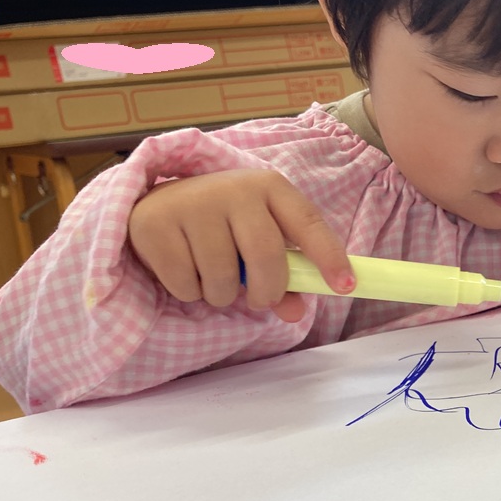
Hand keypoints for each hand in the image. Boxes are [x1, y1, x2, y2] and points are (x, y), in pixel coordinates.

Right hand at [127, 168, 352, 322]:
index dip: (329, 256)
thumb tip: (295, 313)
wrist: (160, 203)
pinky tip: (186, 269)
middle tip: (261, 299)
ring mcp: (191, 203)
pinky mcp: (155, 224)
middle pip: (265, 256)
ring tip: (215, 276)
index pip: (308, 222)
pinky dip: (190, 292)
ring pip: (224, 278)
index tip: (346, 286)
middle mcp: (233, 188)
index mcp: (270, 187)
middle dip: (268, 291)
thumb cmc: (225, 226)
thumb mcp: (259, 241)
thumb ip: (285, 277)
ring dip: (224, 295)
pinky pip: (186, 285)